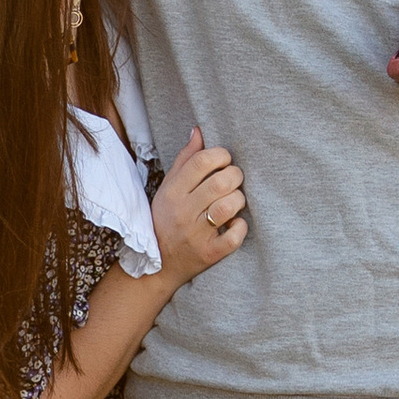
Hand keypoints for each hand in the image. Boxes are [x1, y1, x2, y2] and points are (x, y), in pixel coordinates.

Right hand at [151, 125, 246, 282]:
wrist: (157, 267)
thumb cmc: (166, 221)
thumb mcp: (168, 189)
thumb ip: (186, 159)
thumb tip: (199, 131)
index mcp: (172, 192)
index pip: (201, 161)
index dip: (221, 155)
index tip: (224, 161)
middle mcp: (183, 212)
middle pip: (221, 181)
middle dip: (235, 176)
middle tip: (233, 182)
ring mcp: (196, 234)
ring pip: (230, 206)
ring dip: (239, 201)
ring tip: (234, 203)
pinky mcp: (209, 254)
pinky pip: (234, 236)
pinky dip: (240, 227)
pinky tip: (234, 224)